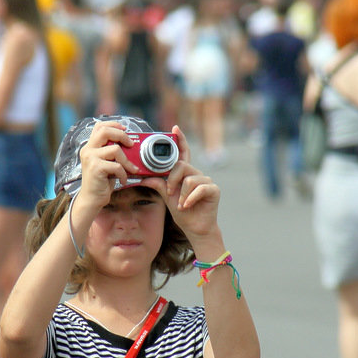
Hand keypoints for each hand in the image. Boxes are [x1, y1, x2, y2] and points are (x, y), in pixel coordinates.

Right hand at [75, 120, 139, 210]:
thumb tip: (131, 145)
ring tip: (130, 170)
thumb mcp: (107, 163)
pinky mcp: (96, 168)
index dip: (113, 124)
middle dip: (122, 136)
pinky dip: (123, 173)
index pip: (99, 126)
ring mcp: (90, 158)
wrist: (92, 199)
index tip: (125, 129)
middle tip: (131, 145)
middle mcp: (87, 150)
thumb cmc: (101, 181)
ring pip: (115, 149)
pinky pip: (116, 165)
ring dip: (127, 161)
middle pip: (105, 131)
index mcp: (90, 146)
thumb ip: (113, 152)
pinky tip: (122, 180)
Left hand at [141, 126, 220, 242]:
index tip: (175, 128)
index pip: (183, 153)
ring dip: (181, 194)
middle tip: (169, 192)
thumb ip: (158, 184)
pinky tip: (188, 206)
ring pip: (189, 179)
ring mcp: (207, 181)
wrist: (195, 229)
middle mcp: (197, 174)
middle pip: (182, 166)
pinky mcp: (214, 190)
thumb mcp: (167, 196)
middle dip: (172, 180)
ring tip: (181, 205)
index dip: (180, 140)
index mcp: (186, 174)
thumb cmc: (183, 212)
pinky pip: (199, 189)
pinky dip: (190, 199)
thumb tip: (143, 177)